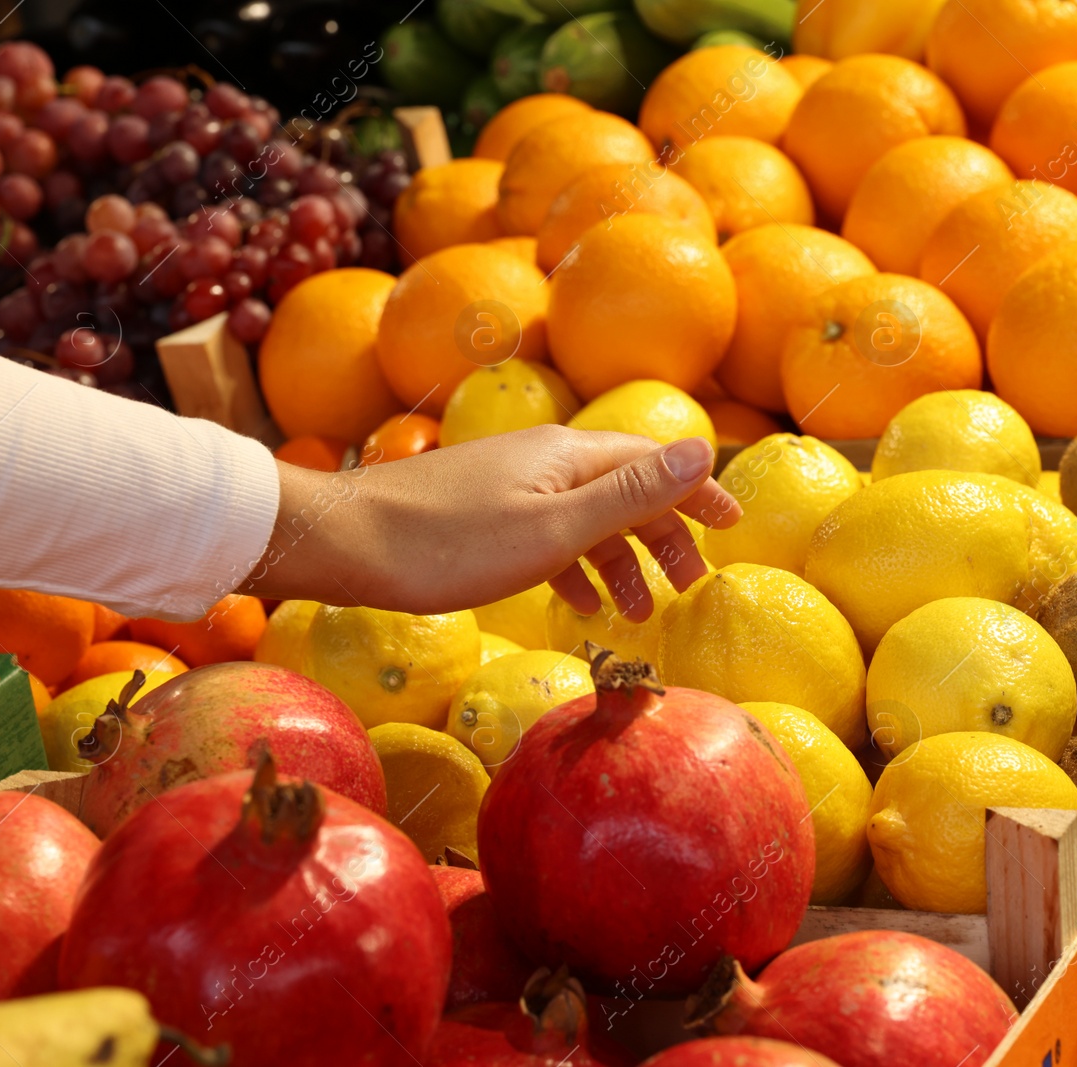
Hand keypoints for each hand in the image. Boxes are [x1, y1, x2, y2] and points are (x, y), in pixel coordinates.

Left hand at [246, 425, 740, 620]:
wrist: (344, 543)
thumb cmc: (450, 543)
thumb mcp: (553, 528)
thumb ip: (630, 494)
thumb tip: (704, 448)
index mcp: (569, 456)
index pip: (654, 462)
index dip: (696, 492)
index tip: (732, 527)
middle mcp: (544, 459)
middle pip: (624, 488)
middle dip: (663, 535)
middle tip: (689, 585)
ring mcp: (510, 484)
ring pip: (585, 516)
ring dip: (619, 559)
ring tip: (637, 611)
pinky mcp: (481, 512)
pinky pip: (547, 532)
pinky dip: (574, 564)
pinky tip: (576, 601)